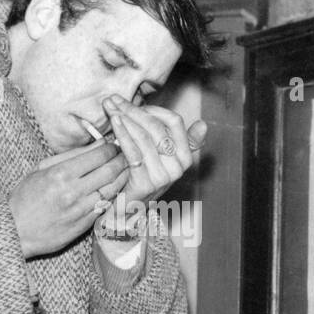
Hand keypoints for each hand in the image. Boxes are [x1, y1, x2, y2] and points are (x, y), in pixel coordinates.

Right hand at [8, 141, 128, 258]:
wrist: (15, 230)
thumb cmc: (26, 196)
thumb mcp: (42, 168)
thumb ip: (71, 155)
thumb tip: (98, 144)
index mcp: (61, 174)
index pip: (98, 156)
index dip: (112, 148)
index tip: (115, 145)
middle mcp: (73, 191)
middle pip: (110, 171)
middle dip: (122, 160)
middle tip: (126, 155)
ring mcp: (81, 210)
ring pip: (113, 189)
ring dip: (123, 177)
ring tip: (125, 169)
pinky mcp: (85, 225)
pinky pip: (107, 206)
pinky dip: (115, 195)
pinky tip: (116, 188)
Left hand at [99, 96, 205, 228]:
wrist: (126, 212)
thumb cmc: (140, 178)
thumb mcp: (161, 158)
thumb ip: (177, 140)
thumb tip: (203, 124)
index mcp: (185, 157)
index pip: (174, 122)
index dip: (153, 109)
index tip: (132, 103)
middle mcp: (178, 167)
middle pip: (156, 128)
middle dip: (132, 110)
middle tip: (113, 100)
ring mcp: (163, 177)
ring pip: (144, 137)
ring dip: (124, 119)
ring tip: (110, 107)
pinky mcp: (146, 184)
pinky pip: (133, 152)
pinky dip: (122, 134)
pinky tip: (114, 122)